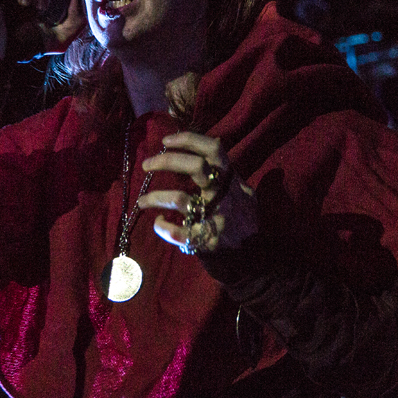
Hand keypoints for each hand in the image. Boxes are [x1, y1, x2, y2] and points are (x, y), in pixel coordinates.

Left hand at [137, 132, 257, 253]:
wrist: (256, 257)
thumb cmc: (243, 219)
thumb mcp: (243, 191)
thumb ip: (227, 172)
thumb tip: (213, 142)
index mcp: (231, 180)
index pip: (213, 150)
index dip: (189, 140)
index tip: (165, 141)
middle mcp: (224, 195)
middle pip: (195, 166)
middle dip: (166, 161)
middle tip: (146, 165)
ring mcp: (216, 217)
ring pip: (180, 198)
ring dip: (155, 197)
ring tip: (141, 201)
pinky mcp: (208, 240)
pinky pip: (179, 232)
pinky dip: (163, 228)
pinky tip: (158, 223)